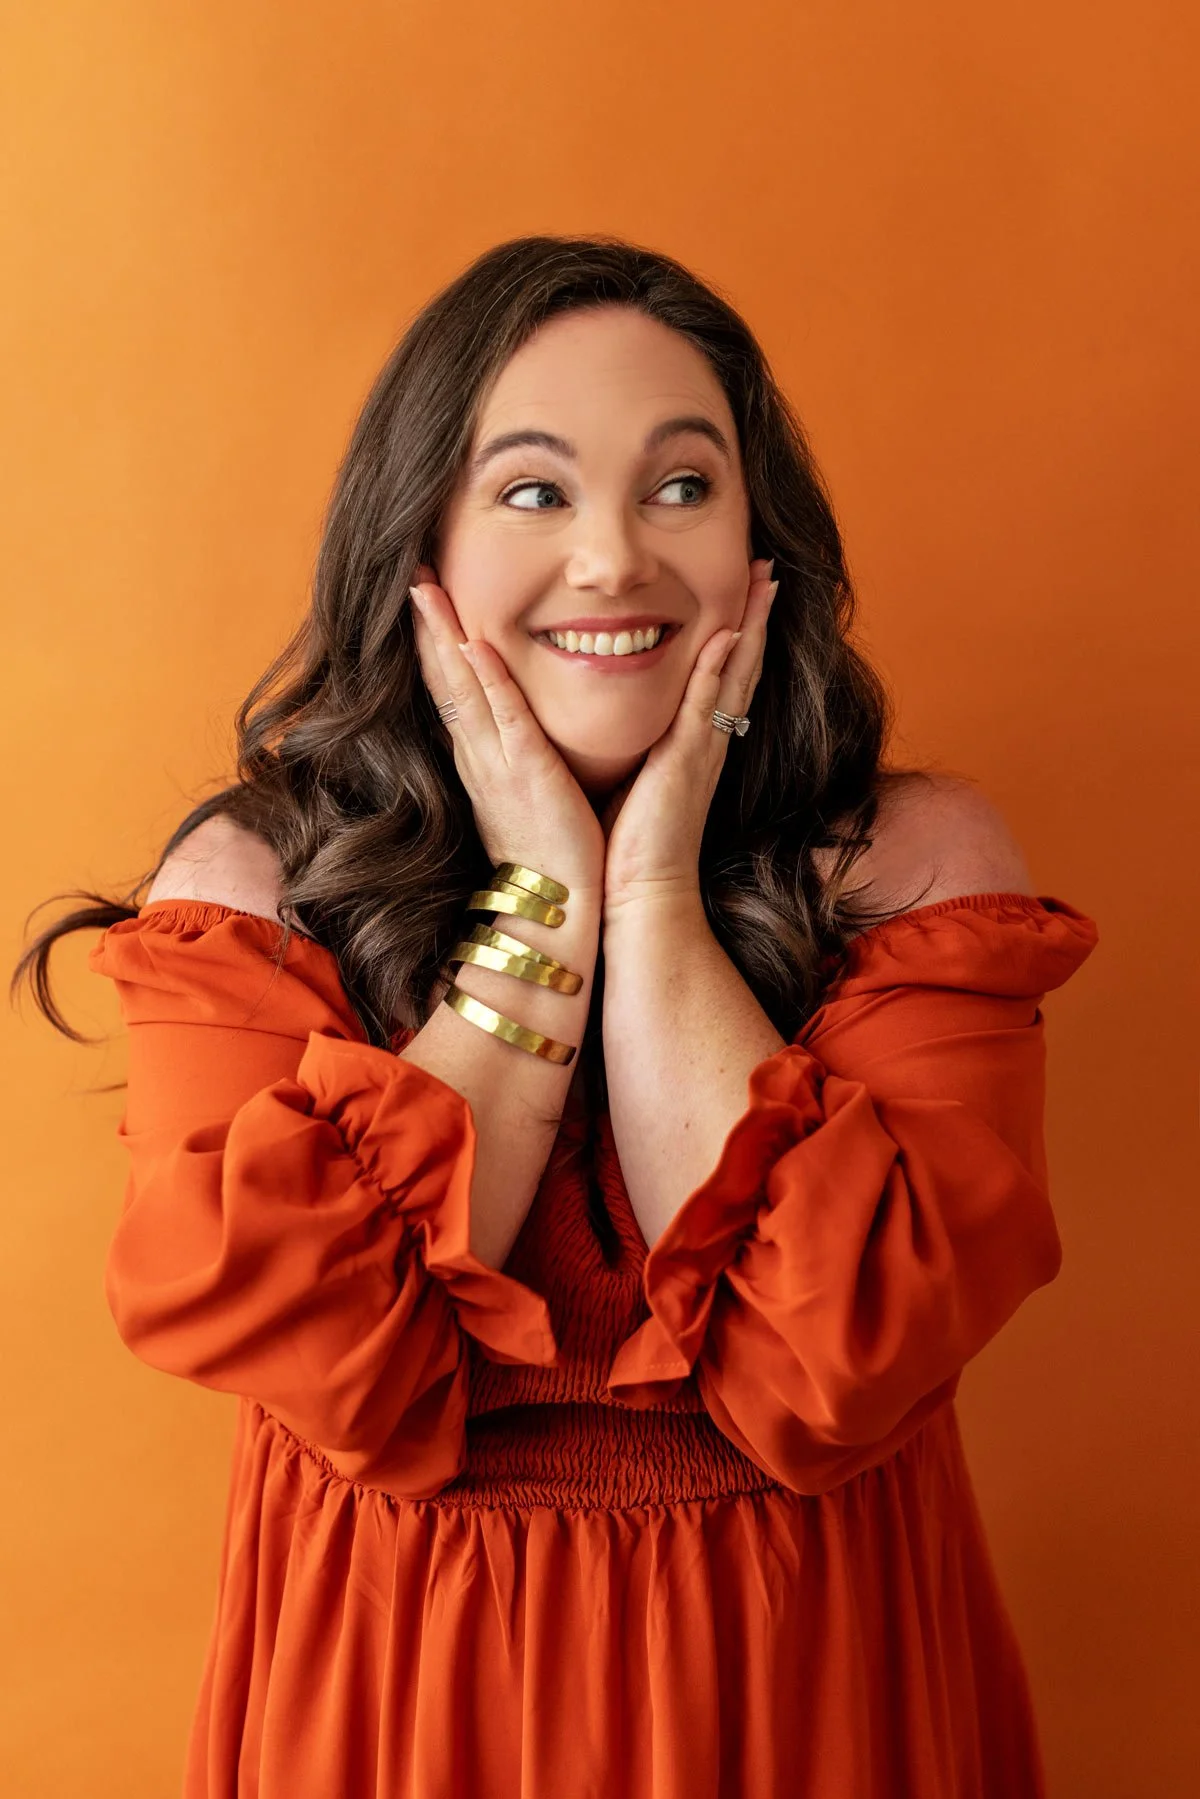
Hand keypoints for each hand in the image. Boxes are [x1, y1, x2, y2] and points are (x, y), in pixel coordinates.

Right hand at [408, 565, 605, 895]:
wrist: (553, 906)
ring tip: (424, 588)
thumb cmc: (547, 855)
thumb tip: (516, 737)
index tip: (422, 598)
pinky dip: (488, 680)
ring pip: (461, 687)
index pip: (450, 688)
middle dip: (425, 624)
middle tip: (410, 572)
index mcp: (479, 758)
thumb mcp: (523, 796)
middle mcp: (477, 754)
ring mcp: (497, 762)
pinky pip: (503, 717)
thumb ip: (515, 760)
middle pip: (442, 676)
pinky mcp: (527, 772)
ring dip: (443, 635)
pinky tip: (475, 645)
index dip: (434, 642)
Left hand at [602, 558, 777, 915]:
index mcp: (695, 743)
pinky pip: (707, 706)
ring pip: (736, 675)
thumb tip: (626, 723)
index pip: (723, 675)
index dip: (739, 632)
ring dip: (752, 626)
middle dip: (757, 615)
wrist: (645, 894)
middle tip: (769, 568)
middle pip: (742, 664)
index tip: (746, 588)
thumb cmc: (632, 845)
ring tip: (765, 582)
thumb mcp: (636, 779)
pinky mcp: (687, 763)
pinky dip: (720, 669)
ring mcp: (704, 750)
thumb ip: (641, 747)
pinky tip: (727, 634)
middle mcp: (709, 741)